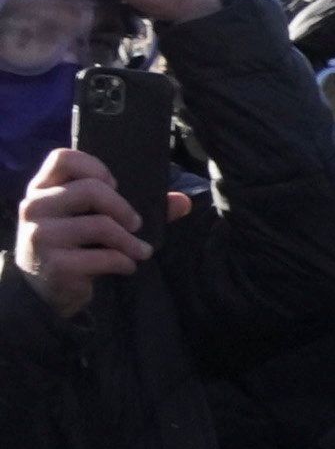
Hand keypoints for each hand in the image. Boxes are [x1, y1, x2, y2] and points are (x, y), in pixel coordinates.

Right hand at [16, 146, 145, 314]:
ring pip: (101, 225)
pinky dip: (124, 262)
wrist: (43, 291)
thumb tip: (184, 201)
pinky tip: (126, 266)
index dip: (95, 167)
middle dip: (124, 208)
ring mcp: (41, 235)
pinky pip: (104, 257)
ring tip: (140, 251)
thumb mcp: (90, 219)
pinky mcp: (56, 264)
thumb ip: (135, 206)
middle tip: (136, 224)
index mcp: (41, 188)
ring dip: (131, 241)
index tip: (114, 187)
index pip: (64, 158)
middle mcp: (35, 207)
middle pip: (90, 189)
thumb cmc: (73, 246)